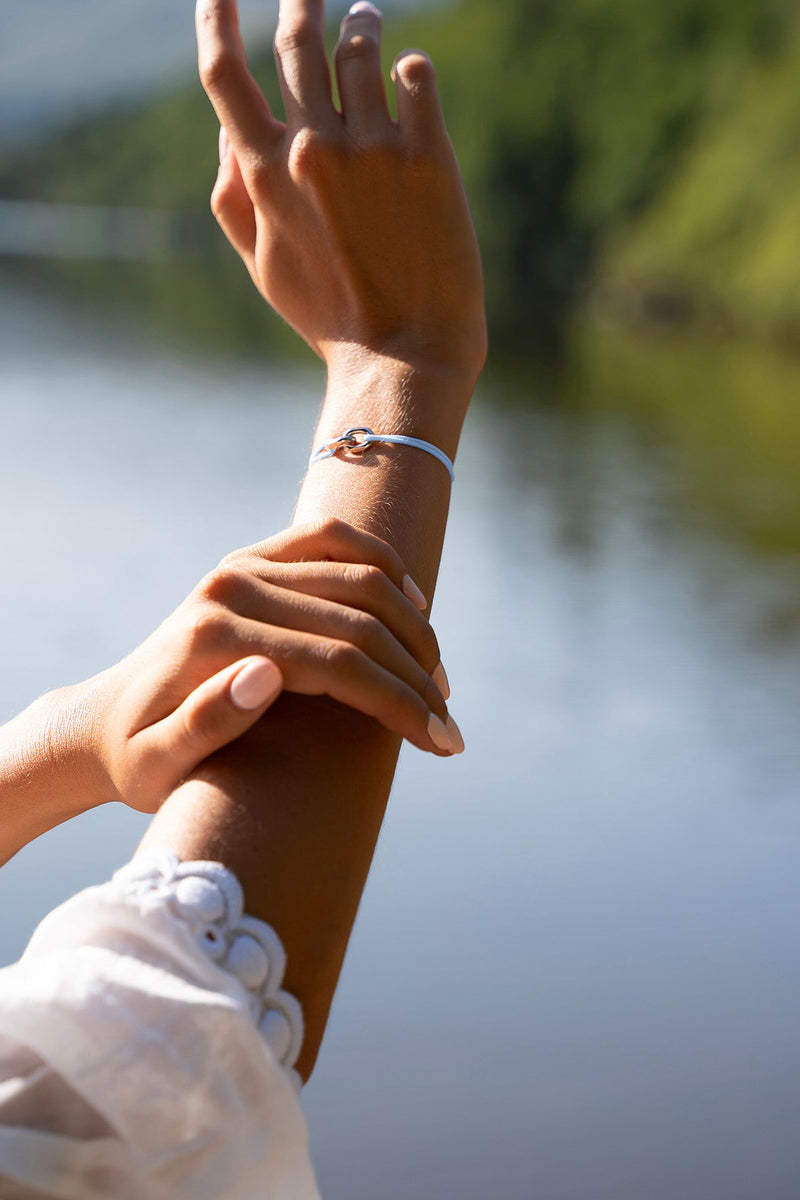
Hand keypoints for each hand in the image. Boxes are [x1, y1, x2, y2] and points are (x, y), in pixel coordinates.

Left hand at [90, 519, 458, 813]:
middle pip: (360, 619)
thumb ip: (205, 726)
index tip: (443, 742)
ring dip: (413, 626)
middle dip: (418, 674)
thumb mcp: (155, 767)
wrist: (104, 720)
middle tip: (449, 724)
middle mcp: (232, 588)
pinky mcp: (252, 558)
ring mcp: (243, 565)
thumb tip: (267, 674)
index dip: (400, 703)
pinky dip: (382, 563)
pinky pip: (333, 538)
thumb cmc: (136, 760)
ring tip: (438, 680)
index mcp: (216, 640)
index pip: (339, 664)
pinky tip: (413, 603)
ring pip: (361, 576)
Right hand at [197, 0, 486, 382]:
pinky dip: (410, 67)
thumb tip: (229, 134)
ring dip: (360, 24)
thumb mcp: (263, 267)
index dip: (215, 20)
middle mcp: (314, 148)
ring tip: (365, 20)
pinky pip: (416, 75)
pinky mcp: (428, 155)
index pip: (223, 74)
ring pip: (360, 47)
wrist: (405, 357)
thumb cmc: (330, 318)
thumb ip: (233, 199)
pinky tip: (409, 74)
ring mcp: (373, 148)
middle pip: (296, 39)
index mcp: (265, 175)